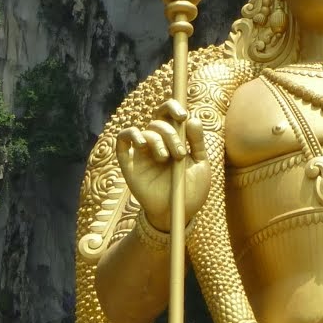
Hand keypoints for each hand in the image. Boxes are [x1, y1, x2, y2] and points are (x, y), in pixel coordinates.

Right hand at [117, 98, 210, 230]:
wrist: (177, 215)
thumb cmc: (190, 192)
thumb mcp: (200, 166)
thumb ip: (197, 143)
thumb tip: (193, 119)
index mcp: (174, 139)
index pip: (169, 114)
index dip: (173, 107)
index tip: (183, 116)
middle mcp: (157, 143)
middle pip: (158, 122)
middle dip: (171, 133)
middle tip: (179, 154)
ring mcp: (142, 153)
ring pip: (145, 132)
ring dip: (158, 141)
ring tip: (166, 159)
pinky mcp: (129, 164)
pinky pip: (122, 141)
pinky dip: (131, 135)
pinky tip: (141, 144)